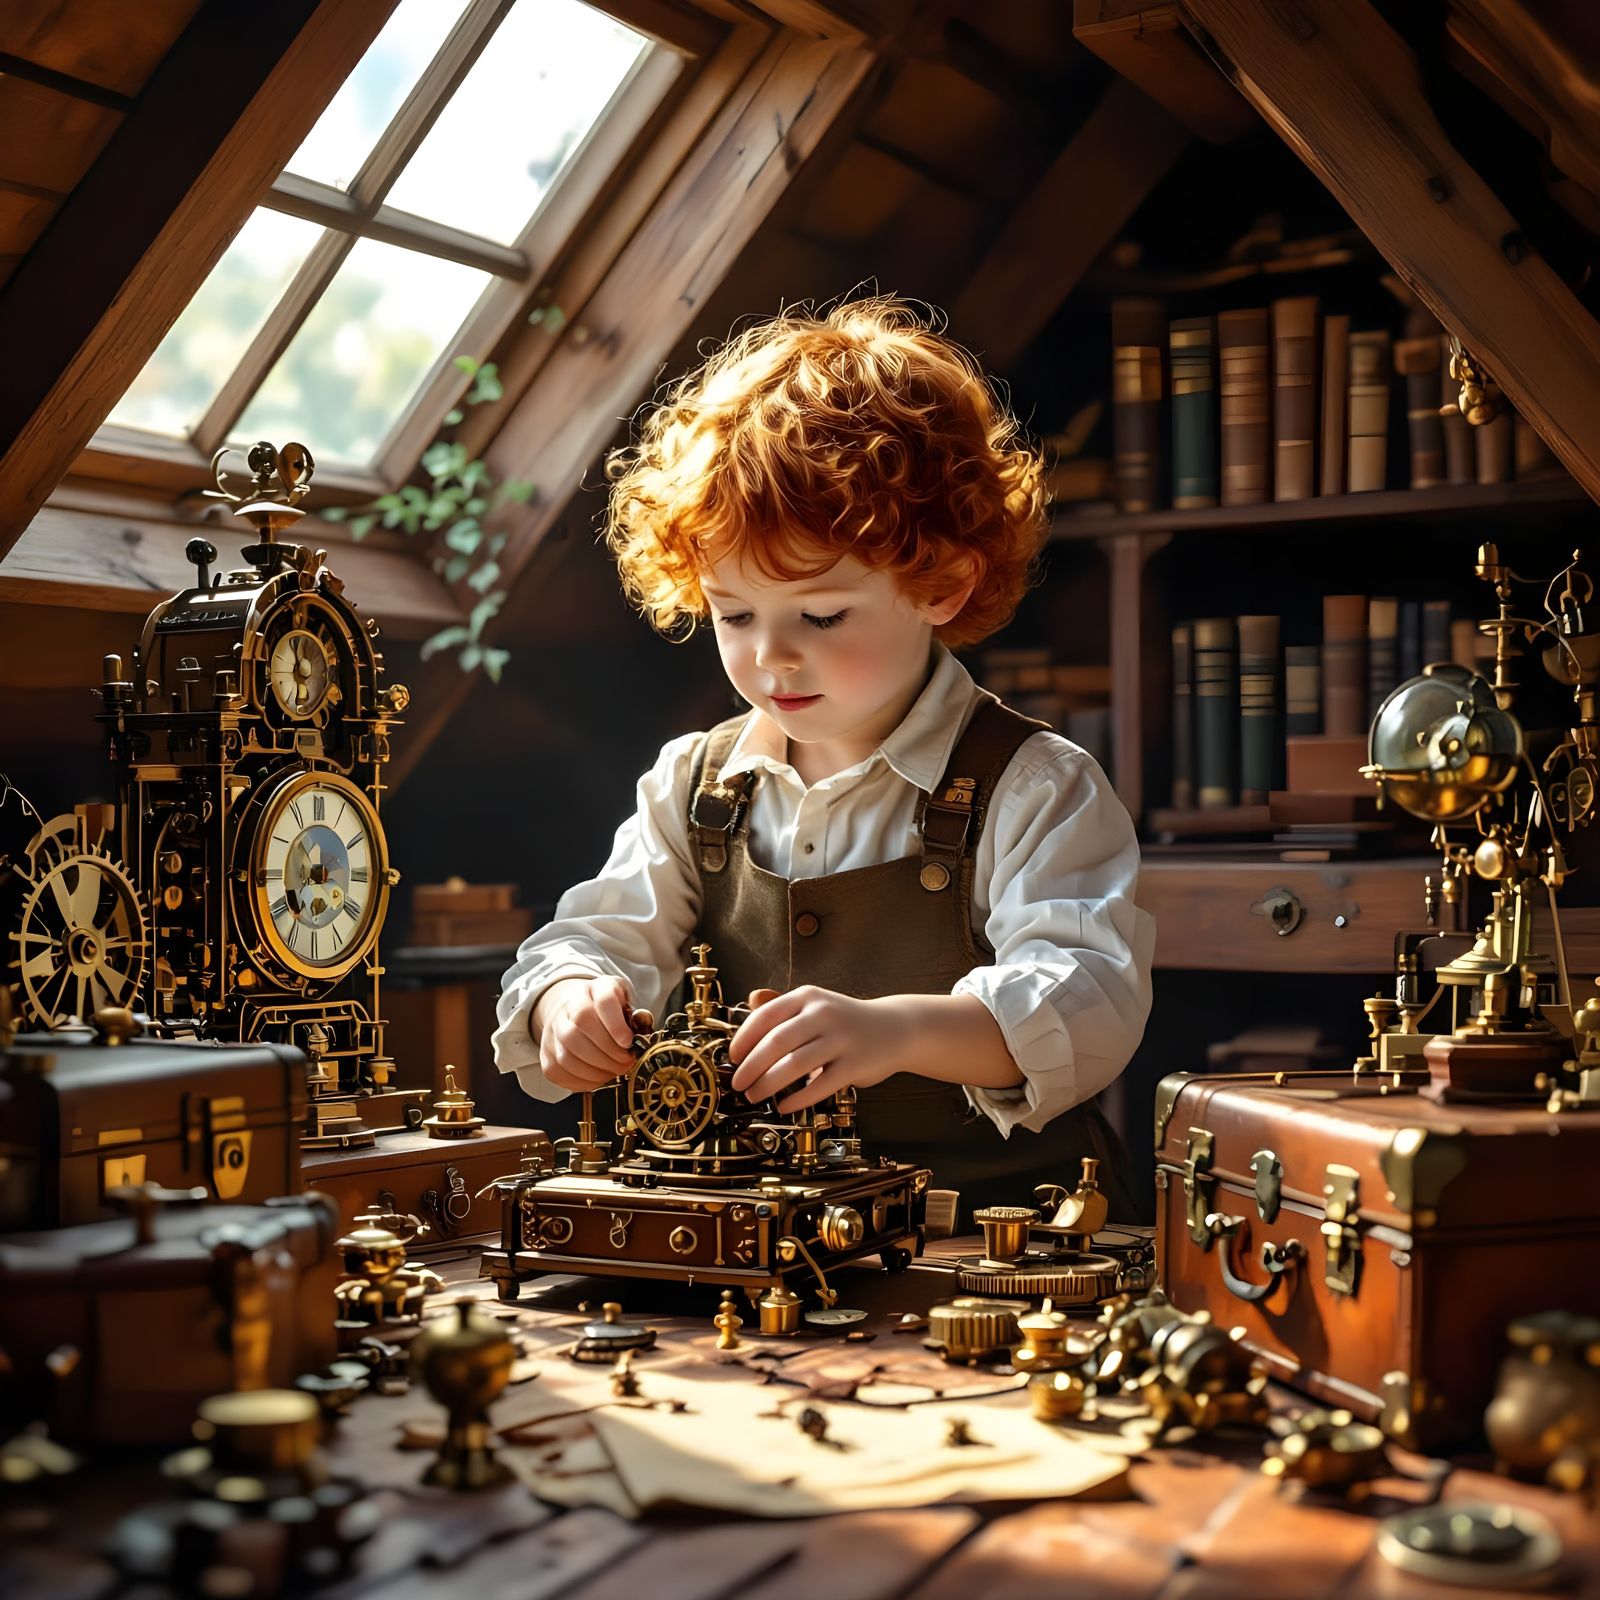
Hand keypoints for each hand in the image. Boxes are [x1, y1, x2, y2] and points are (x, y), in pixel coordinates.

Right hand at [534, 975, 636, 1094]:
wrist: (573, 1008)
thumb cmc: (607, 1010)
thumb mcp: (626, 1003)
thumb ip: (636, 1018)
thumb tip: (642, 1037)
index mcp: (596, 988)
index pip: (604, 1000)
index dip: (615, 1023)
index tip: (628, 1042)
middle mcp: (569, 1005)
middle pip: (582, 1026)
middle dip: (609, 1052)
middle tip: (625, 1062)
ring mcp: (553, 1029)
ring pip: (567, 1053)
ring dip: (596, 1070)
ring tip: (614, 1072)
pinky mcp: (545, 1052)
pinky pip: (557, 1071)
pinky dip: (580, 1081)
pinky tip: (597, 1078)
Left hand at [728, 985, 909, 1112]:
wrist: (895, 1028)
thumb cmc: (844, 1020)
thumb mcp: (814, 1004)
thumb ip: (784, 1006)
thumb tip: (750, 1000)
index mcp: (808, 997)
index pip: (765, 1016)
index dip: (743, 1039)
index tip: (732, 1059)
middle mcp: (823, 1014)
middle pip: (776, 1043)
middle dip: (751, 1067)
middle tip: (738, 1084)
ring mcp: (841, 1039)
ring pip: (794, 1065)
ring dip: (768, 1084)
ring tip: (754, 1096)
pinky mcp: (855, 1065)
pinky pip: (819, 1086)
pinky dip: (797, 1099)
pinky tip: (783, 1106)